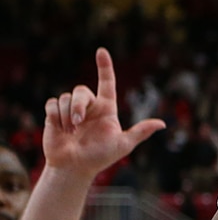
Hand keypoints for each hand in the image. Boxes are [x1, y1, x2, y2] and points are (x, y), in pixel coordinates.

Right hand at [42, 48, 164, 176]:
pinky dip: (56, 117)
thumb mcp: (123, 145)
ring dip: (68, 116)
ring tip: (71, 132)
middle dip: (78, 105)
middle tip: (78, 124)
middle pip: (81, 90)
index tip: (102, 51)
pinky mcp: (54, 114)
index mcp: (106, 109)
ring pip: (66, 97)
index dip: (105, 67)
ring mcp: (71, 110)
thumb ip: (140, 132)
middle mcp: (89, 107)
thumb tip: (162, 124)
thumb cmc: (100, 157)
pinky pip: (53, 103)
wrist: (75, 167)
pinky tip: (60, 129)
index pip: (106, 83)